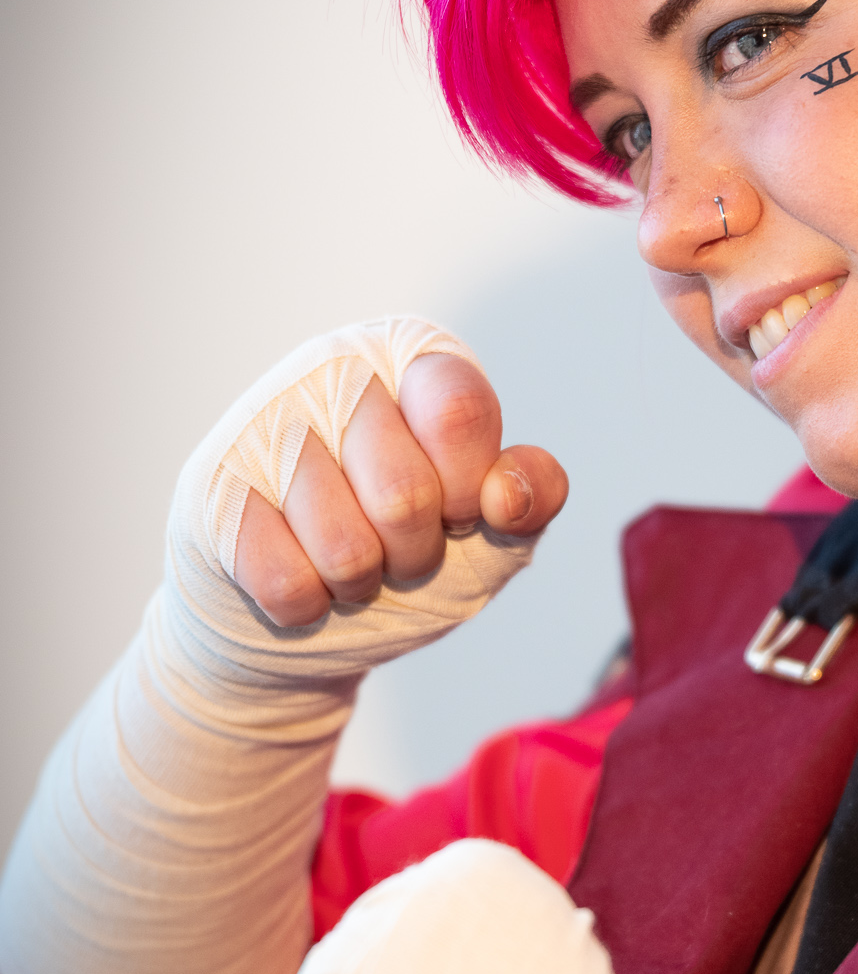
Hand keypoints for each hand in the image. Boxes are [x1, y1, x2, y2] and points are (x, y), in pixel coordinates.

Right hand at [234, 349, 566, 628]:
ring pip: (345, 548)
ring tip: (343, 559)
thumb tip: (506, 495)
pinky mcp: (210, 485)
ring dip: (359, 582)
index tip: (457, 510)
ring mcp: (263, 420)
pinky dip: (308, 605)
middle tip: (396, 546)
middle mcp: (335, 365)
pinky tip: (294, 571)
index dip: (466, 489)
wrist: (304, 618)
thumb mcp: (491, 532)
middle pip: (406, 494)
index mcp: (415, 356)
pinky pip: (287, 582)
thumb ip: (531, 499)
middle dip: (414, 554)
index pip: (460, 411)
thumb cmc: (404, 552)